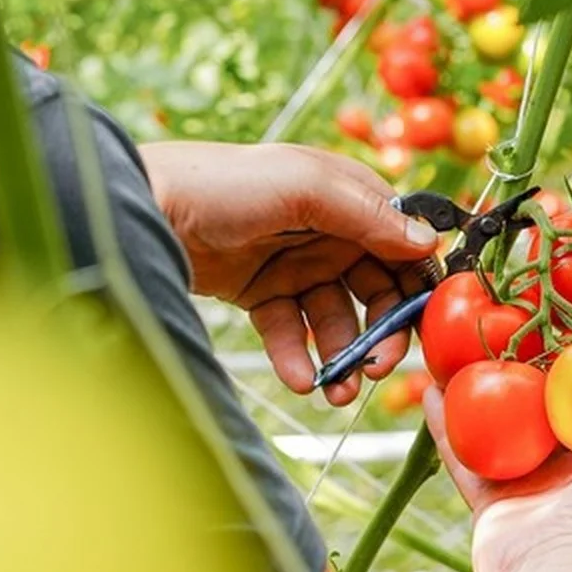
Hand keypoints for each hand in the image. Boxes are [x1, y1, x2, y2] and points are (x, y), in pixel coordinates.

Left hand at [139, 141, 438, 405]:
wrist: (143, 209)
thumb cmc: (223, 182)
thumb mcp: (305, 186)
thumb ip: (369, 215)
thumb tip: (428, 242)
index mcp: (347, 196)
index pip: (403, 243)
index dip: (419, 283)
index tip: (428, 324)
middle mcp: (328, 231)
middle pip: (376, 289)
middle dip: (383, 331)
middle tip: (380, 366)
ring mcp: (294, 264)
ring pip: (335, 319)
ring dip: (343, 355)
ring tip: (340, 389)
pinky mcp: (260, 293)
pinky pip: (289, 332)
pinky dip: (296, 358)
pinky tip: (300, 380)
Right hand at [424, 319, 571, 571]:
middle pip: (555, 386)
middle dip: (536, 344)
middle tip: (517, 301)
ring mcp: (534, 475)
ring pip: (503, 413)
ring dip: (484, 375)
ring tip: (466, 335)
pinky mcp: (493, 493)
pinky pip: (462, 449)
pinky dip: (445, 420)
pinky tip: (430, 384)